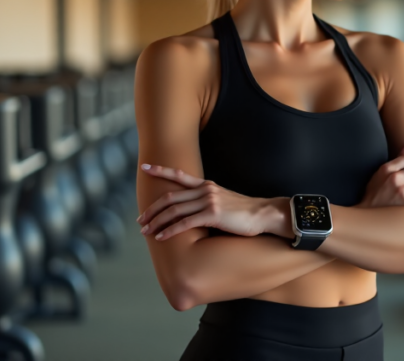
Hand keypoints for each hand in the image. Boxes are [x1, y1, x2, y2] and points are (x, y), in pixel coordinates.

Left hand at [137, 164, 276, 240]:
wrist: (264, 214)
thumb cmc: (245, 212)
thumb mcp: (224, 201)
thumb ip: (208, 202)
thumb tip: (193, 211)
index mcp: (207, 185)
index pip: (179, 176)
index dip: (160, 171)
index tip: (145, 167)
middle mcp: (205, 190)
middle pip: (170, 197)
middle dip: (152, 209)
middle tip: (140, 220)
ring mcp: (209, 201)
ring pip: (174, 210)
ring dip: (157, 221)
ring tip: (145, 231)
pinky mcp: (213, 214)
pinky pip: (185, 223)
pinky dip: (170, 230)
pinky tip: (160, 237)